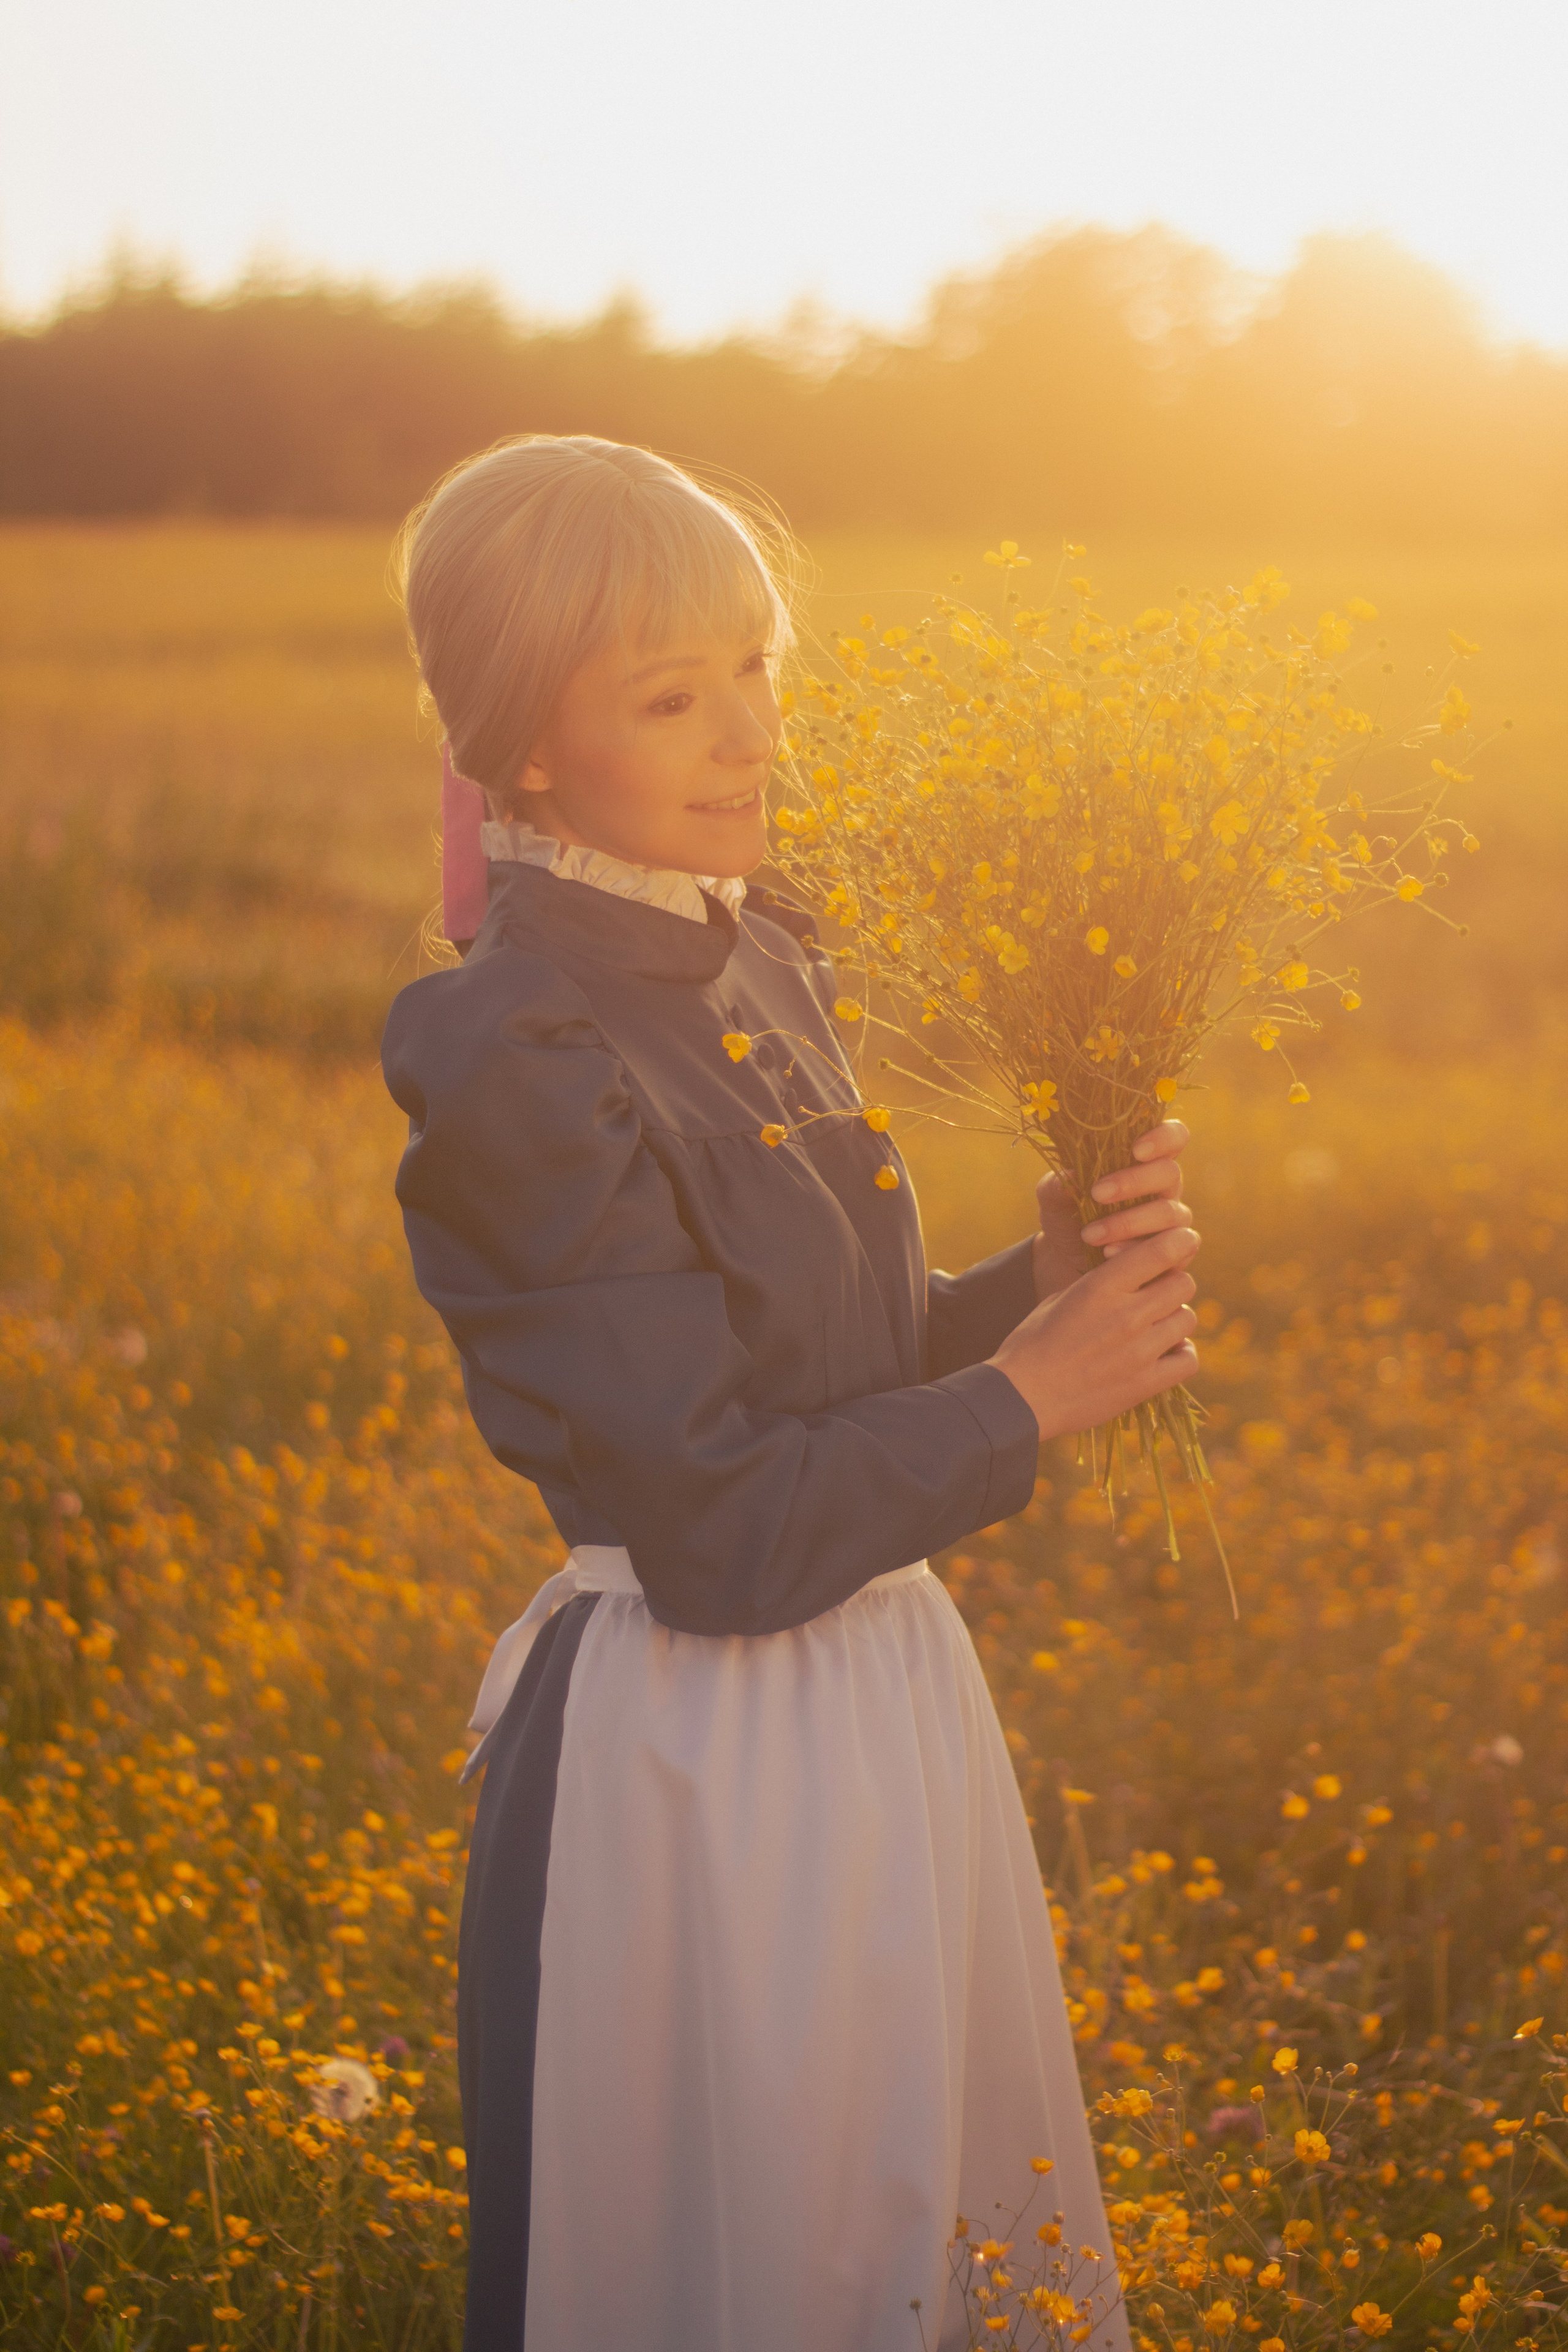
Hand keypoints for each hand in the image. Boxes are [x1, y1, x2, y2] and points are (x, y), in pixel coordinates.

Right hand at [992, 1221, 1200, 1441]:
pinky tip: (1165, 1354)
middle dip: (1171, 1285)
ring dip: (1174, 1319)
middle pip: (1184, 1283)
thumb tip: (1132, 1271)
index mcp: (1101, 1286)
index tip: (1175, 1246)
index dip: (1176, 1243)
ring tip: (1155, 1327)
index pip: (1162, 1250)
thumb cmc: (1032, 1343)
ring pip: (1188, 1319)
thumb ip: (1100, 1283)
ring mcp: (1139, 1350)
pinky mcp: (1145, 1383)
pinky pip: (1188, 1359)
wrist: (1021, 1397)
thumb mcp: (1061, 1298)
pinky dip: (1181, 1354)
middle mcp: (1126, 1314)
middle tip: (1155, 1296)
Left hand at [1032, 1117, 1192, 1295]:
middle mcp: (1165, 1186)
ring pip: (1169, 1212)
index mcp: (1145, 1159)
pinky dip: (1136, 1250)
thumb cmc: (1068, 1214)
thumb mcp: (1054, 1197)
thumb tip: (1071, 1173)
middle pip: (1170, 1172)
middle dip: (1133, 1182)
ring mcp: (1173, 1218)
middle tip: (1097, 1194)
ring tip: (1090, 1234)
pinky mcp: (1175, 1250)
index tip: (1137, 1149)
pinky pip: (1171, 1248)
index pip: (1173, 1136)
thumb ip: (1059, 1183)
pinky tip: (1109, 1252)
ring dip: (1128, 1222)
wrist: (1067, 1258)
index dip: (1164, 1137)